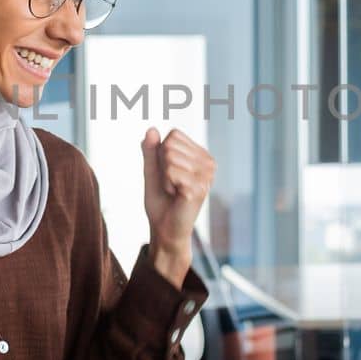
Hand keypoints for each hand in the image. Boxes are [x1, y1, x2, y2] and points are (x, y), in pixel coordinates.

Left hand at [140, 127, 214, 285]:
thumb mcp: (152, 171)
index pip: (174, 135)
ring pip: (169, 156)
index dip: (162, 155)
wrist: (164, 230)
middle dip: (162, 165)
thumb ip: (151, 150)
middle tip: (170, 184)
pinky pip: (170, 171)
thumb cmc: (161, 202)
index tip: (168, 175)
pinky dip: (166, 184)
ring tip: (173, 191)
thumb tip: (152, 128)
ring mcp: (206, 176)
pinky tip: (175, 196)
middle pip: (171, 143)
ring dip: (164, 176)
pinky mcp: (199, 188)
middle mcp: (209, 164)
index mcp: (203, 157)